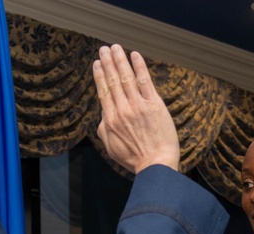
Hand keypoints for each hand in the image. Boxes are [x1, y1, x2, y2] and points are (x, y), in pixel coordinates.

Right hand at [92, 44, 179, 173]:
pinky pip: (145, 81)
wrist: (156, 164)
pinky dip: (139, 67)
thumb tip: (103, 115)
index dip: (100, 75)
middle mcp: (122, 110)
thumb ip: (104, 129)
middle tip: (104, 49)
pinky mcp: (154, 105)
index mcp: (110, 120)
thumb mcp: (111, 148)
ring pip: (126, 78)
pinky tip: (134, 55)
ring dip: (120, 60)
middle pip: (112, 81)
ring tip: (115, 47)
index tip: (97, 63)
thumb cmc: (134, 159)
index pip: (103, 92)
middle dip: (108, 63)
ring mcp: (138, 106)